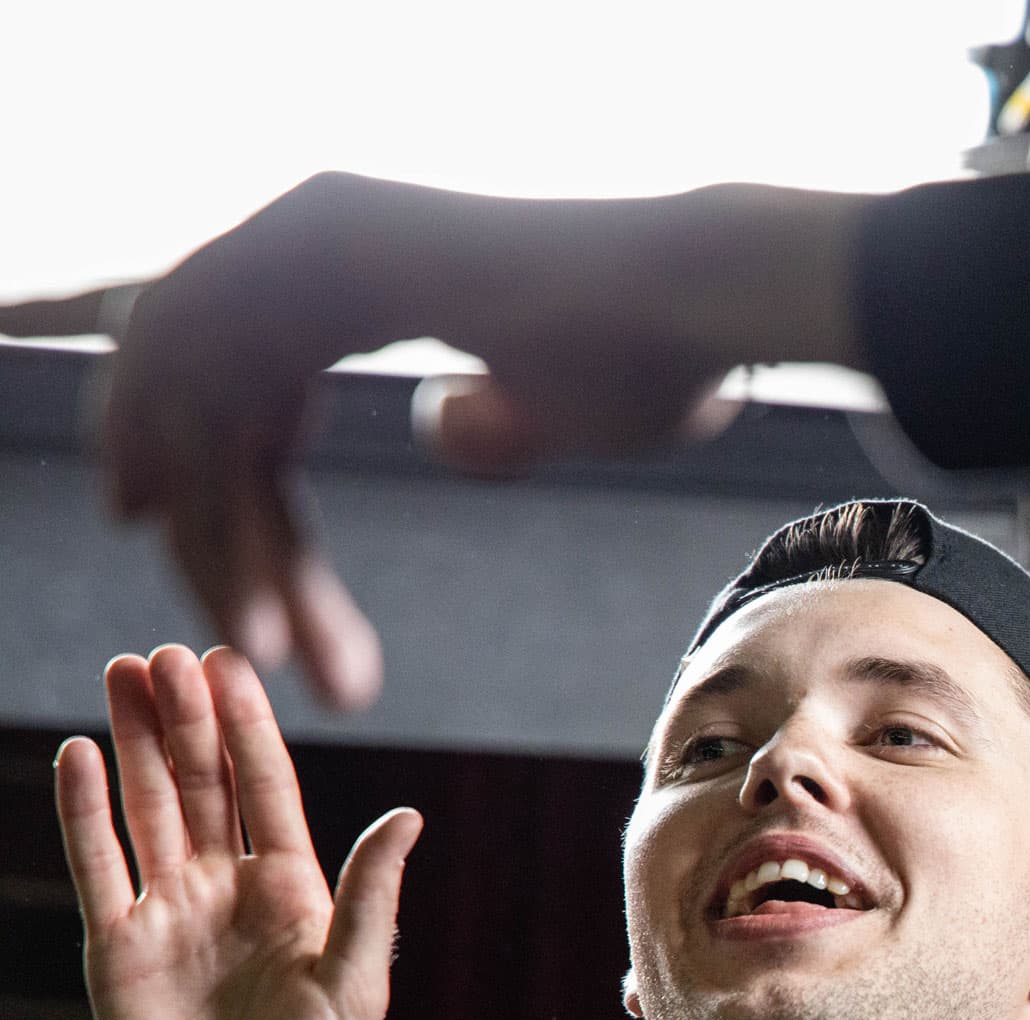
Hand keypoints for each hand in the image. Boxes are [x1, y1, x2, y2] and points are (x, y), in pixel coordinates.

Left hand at [1, 173, 860, 707]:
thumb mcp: (560, 412)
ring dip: (221, 544)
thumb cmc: (662, 353)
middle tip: (249, 652)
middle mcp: (323, 241)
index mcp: (373, 274)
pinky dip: (216, 503)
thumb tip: (438, 424)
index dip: (250, 518)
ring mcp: (315, 237)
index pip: (261, 412)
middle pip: (215, 416)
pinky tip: (246, 606)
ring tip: (254, 652)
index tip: (270, 623)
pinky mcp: (322, 257)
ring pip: (204, 412)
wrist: (707, 295)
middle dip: (224, 544)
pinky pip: (223, 395)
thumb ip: (498, 422)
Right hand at [54, 646, 420, 1019]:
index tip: (229, 664)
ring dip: (136, 743)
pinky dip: (86, 810)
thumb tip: (409, 814)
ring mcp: (170, 916)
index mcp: (295, 895)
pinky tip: (79, 754)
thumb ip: (369, 898)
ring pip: (150, 809)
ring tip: (124, 670)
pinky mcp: (116, 949)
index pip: (268, 791)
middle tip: (167, 650)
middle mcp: (229, 893)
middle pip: (205, 784)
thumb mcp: (355, 988)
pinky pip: (99, 865)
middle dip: (187, 717)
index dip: (249, 728)